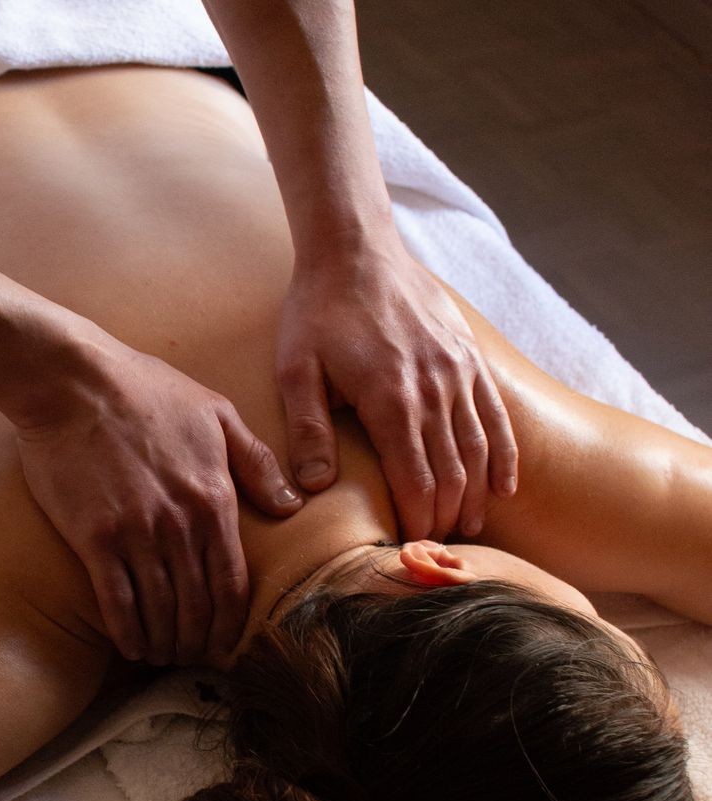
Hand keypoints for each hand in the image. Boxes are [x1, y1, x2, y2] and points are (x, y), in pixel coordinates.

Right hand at [13, 337, 299, 663]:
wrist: (75, 380)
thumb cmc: (145, 389)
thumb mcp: (217, 413)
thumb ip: (257, 462)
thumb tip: (292, 504)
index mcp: (214, 497)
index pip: (233, 582)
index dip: (231, 623)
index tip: (224, 644)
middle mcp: (180, 524)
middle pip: (198, 605)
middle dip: (197, 641)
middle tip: (191, 657)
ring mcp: (137, 533)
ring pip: (160, 610)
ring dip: (164, 642)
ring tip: (162, 655)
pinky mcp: (95, 537)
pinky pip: (117, 601)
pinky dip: (127, 632)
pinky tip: (130, 646)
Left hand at [276, 227, 518, 539]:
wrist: (357, 251)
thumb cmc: (319, 312)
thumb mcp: (296, 369)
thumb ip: (307, 430)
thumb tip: (314, 488)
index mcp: (389, 397)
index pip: (415, 478)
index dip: (418, 518)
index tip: (411, 548)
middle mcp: (434, 388)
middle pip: (452, 471)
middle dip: (447, 516)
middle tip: (436, 549)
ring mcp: (459, 371)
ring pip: (479, 448)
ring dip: (476, 495)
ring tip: (469, 528)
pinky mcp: (471, 357)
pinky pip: (496, 416)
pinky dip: (503, 456)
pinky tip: (504, 487)